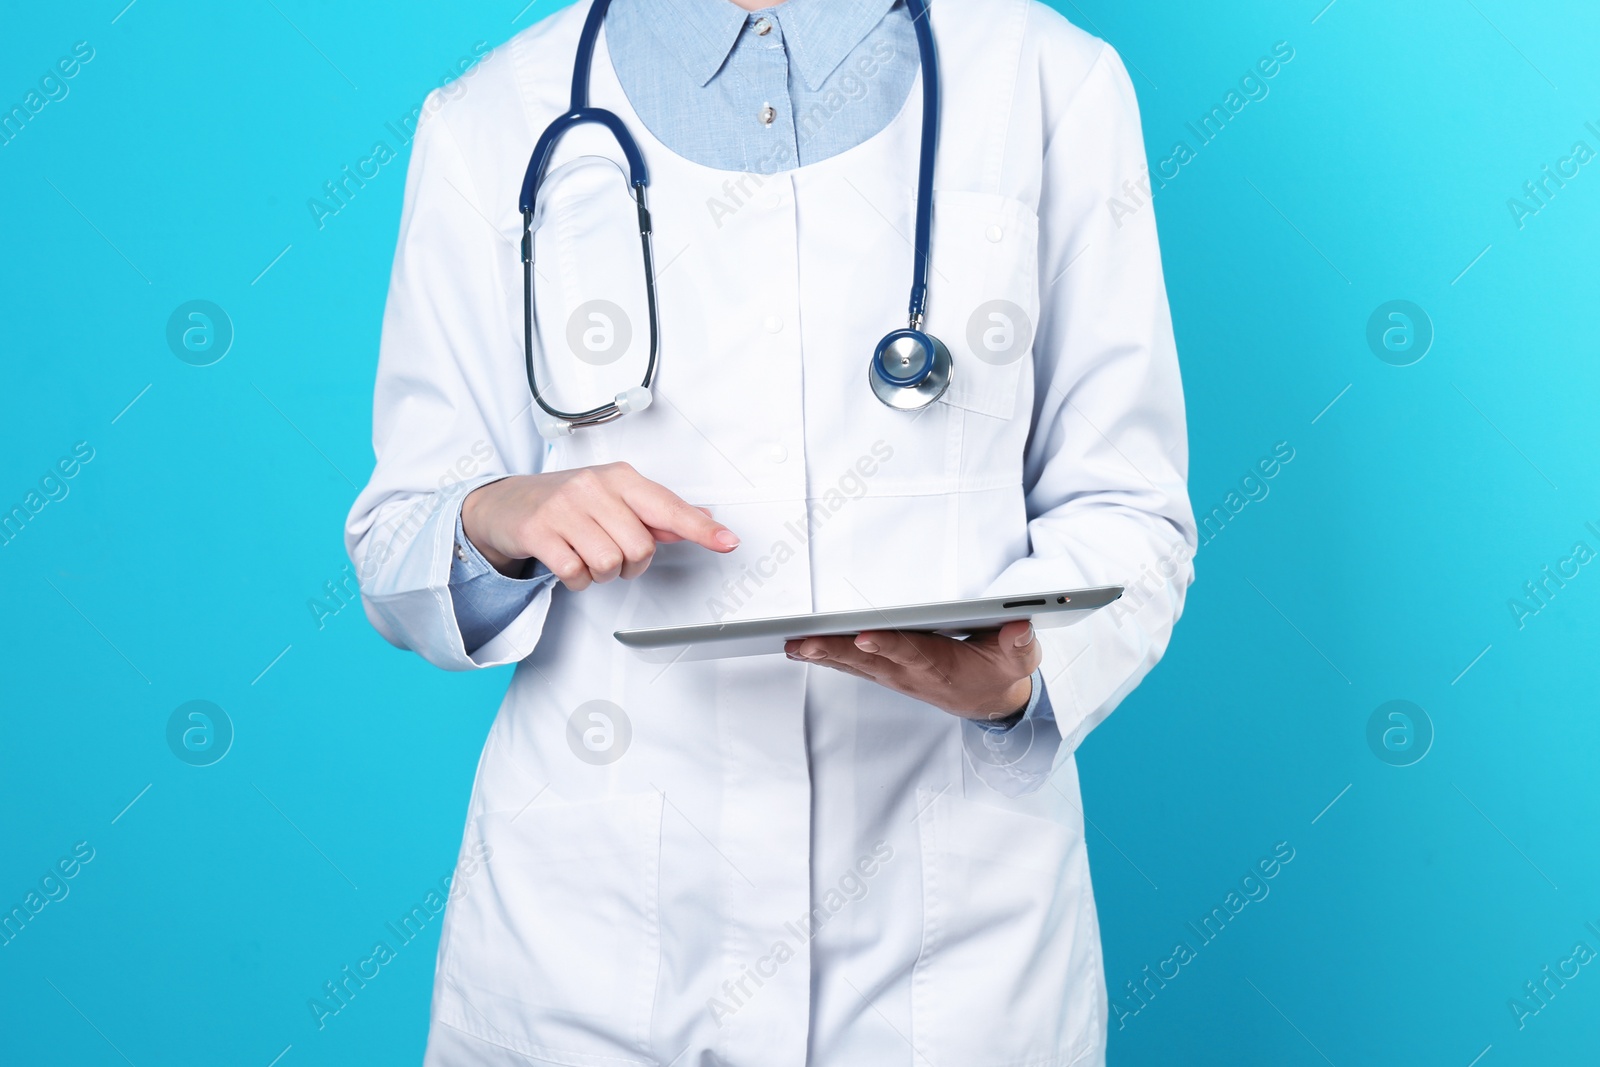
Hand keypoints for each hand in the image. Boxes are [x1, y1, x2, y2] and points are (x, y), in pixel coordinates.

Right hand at [461, 462, 738, 589]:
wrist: (505, 503)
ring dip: (602, 574)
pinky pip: (576, 573)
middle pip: (639, 547)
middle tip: (612, 554)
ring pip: (609, 563)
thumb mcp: (613, 498)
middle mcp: (594, 487)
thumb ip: (656, 514)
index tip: (727, 541)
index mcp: (620, 477)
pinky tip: (568, 563)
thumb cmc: (567, 502)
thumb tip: (702, 519)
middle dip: (631, 563)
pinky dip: (577, 580)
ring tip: (587, 556)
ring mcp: (564, 507)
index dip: (699, 527)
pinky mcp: (538, 530)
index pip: (668, 506)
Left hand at [784, 619, 1040, 721]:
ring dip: (822, 655)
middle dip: (836, 651)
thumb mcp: (1020, 659)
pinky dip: (825, 657)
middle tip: (804, 642)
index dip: (888, 645)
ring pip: (854, 664)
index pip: (912, 652)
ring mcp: (894, 675)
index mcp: (941, 665)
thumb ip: (1019, 644)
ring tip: (793, 644)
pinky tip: (801, 649)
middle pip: (869, 661)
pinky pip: (851, 665)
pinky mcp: (885, 673)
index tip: (865, 637)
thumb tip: (1018, 627)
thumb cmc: (1000, 671)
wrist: (990, 701)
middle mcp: (910, 673)